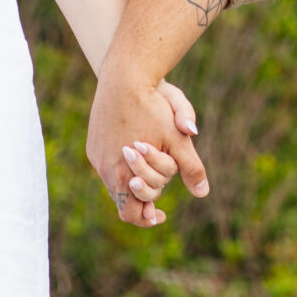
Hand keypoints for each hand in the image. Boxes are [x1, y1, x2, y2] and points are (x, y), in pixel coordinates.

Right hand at [89, 64, 208, 225]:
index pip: (132, 213)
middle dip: (143, 200)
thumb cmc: (154, 108)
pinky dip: (121, 170)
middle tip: (158, 201)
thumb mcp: (178, 139)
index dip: (148, 218)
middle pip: (122, 202)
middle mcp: (105, 169)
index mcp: (124, 175)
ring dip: (132, 185)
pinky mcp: (93, 145)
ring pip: (114, 184)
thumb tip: (203, 193)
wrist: (125, 77)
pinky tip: (136, 158)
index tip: (161, 215)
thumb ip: (191, 168)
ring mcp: (97, 156)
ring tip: (149, 179)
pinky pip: (106, 167)